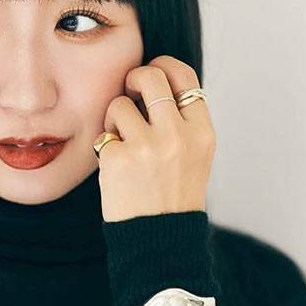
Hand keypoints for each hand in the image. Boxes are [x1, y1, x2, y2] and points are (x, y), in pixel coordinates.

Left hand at [95, 56, 215, 222]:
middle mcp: (178, 135)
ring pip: (119, 104)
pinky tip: (115, 167)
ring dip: (115, 118)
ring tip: (122, 141)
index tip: (152, 73)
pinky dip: (105, 147)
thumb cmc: (174, 194)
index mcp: (202, 132)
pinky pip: (103, 135)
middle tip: (128, 92)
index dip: (164, 66)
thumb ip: (181, 120)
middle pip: (149, 76)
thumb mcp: (195, 155)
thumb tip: (152, 80)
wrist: (160, 239)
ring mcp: (147, 147)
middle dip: (133, 79)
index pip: (184, 76)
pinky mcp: (118, 159)